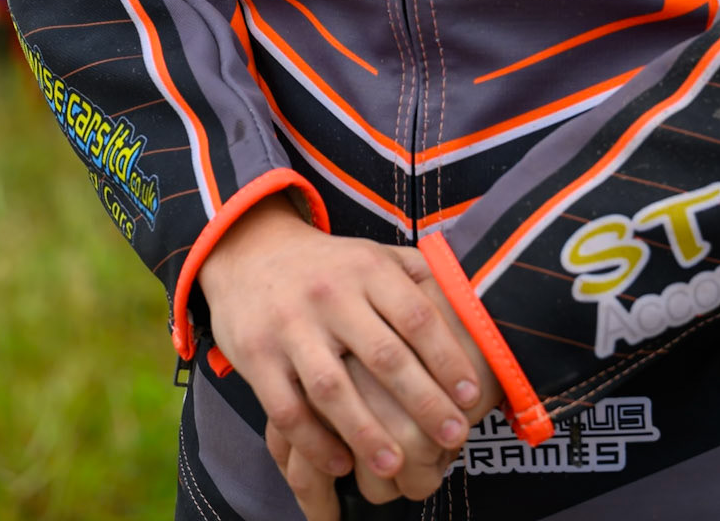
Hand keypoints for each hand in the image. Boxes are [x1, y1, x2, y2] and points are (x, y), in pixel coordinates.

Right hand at [199, 197, 485, 516]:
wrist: (249, 253)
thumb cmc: (328, 266)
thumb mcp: (371, 254)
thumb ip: (417, 274)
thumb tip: (471, 302)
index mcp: (366, 267)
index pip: (416, 315)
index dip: (448, 357)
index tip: (471, 395)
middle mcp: (330, 294)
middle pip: (383, 355)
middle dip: (423, 402)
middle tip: (453, 437)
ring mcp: (290, 325)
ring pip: (332, 388)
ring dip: (367, 432)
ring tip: (397, 465)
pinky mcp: (256, 355)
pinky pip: (286, 408)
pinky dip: (314, 441)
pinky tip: (340, 465)